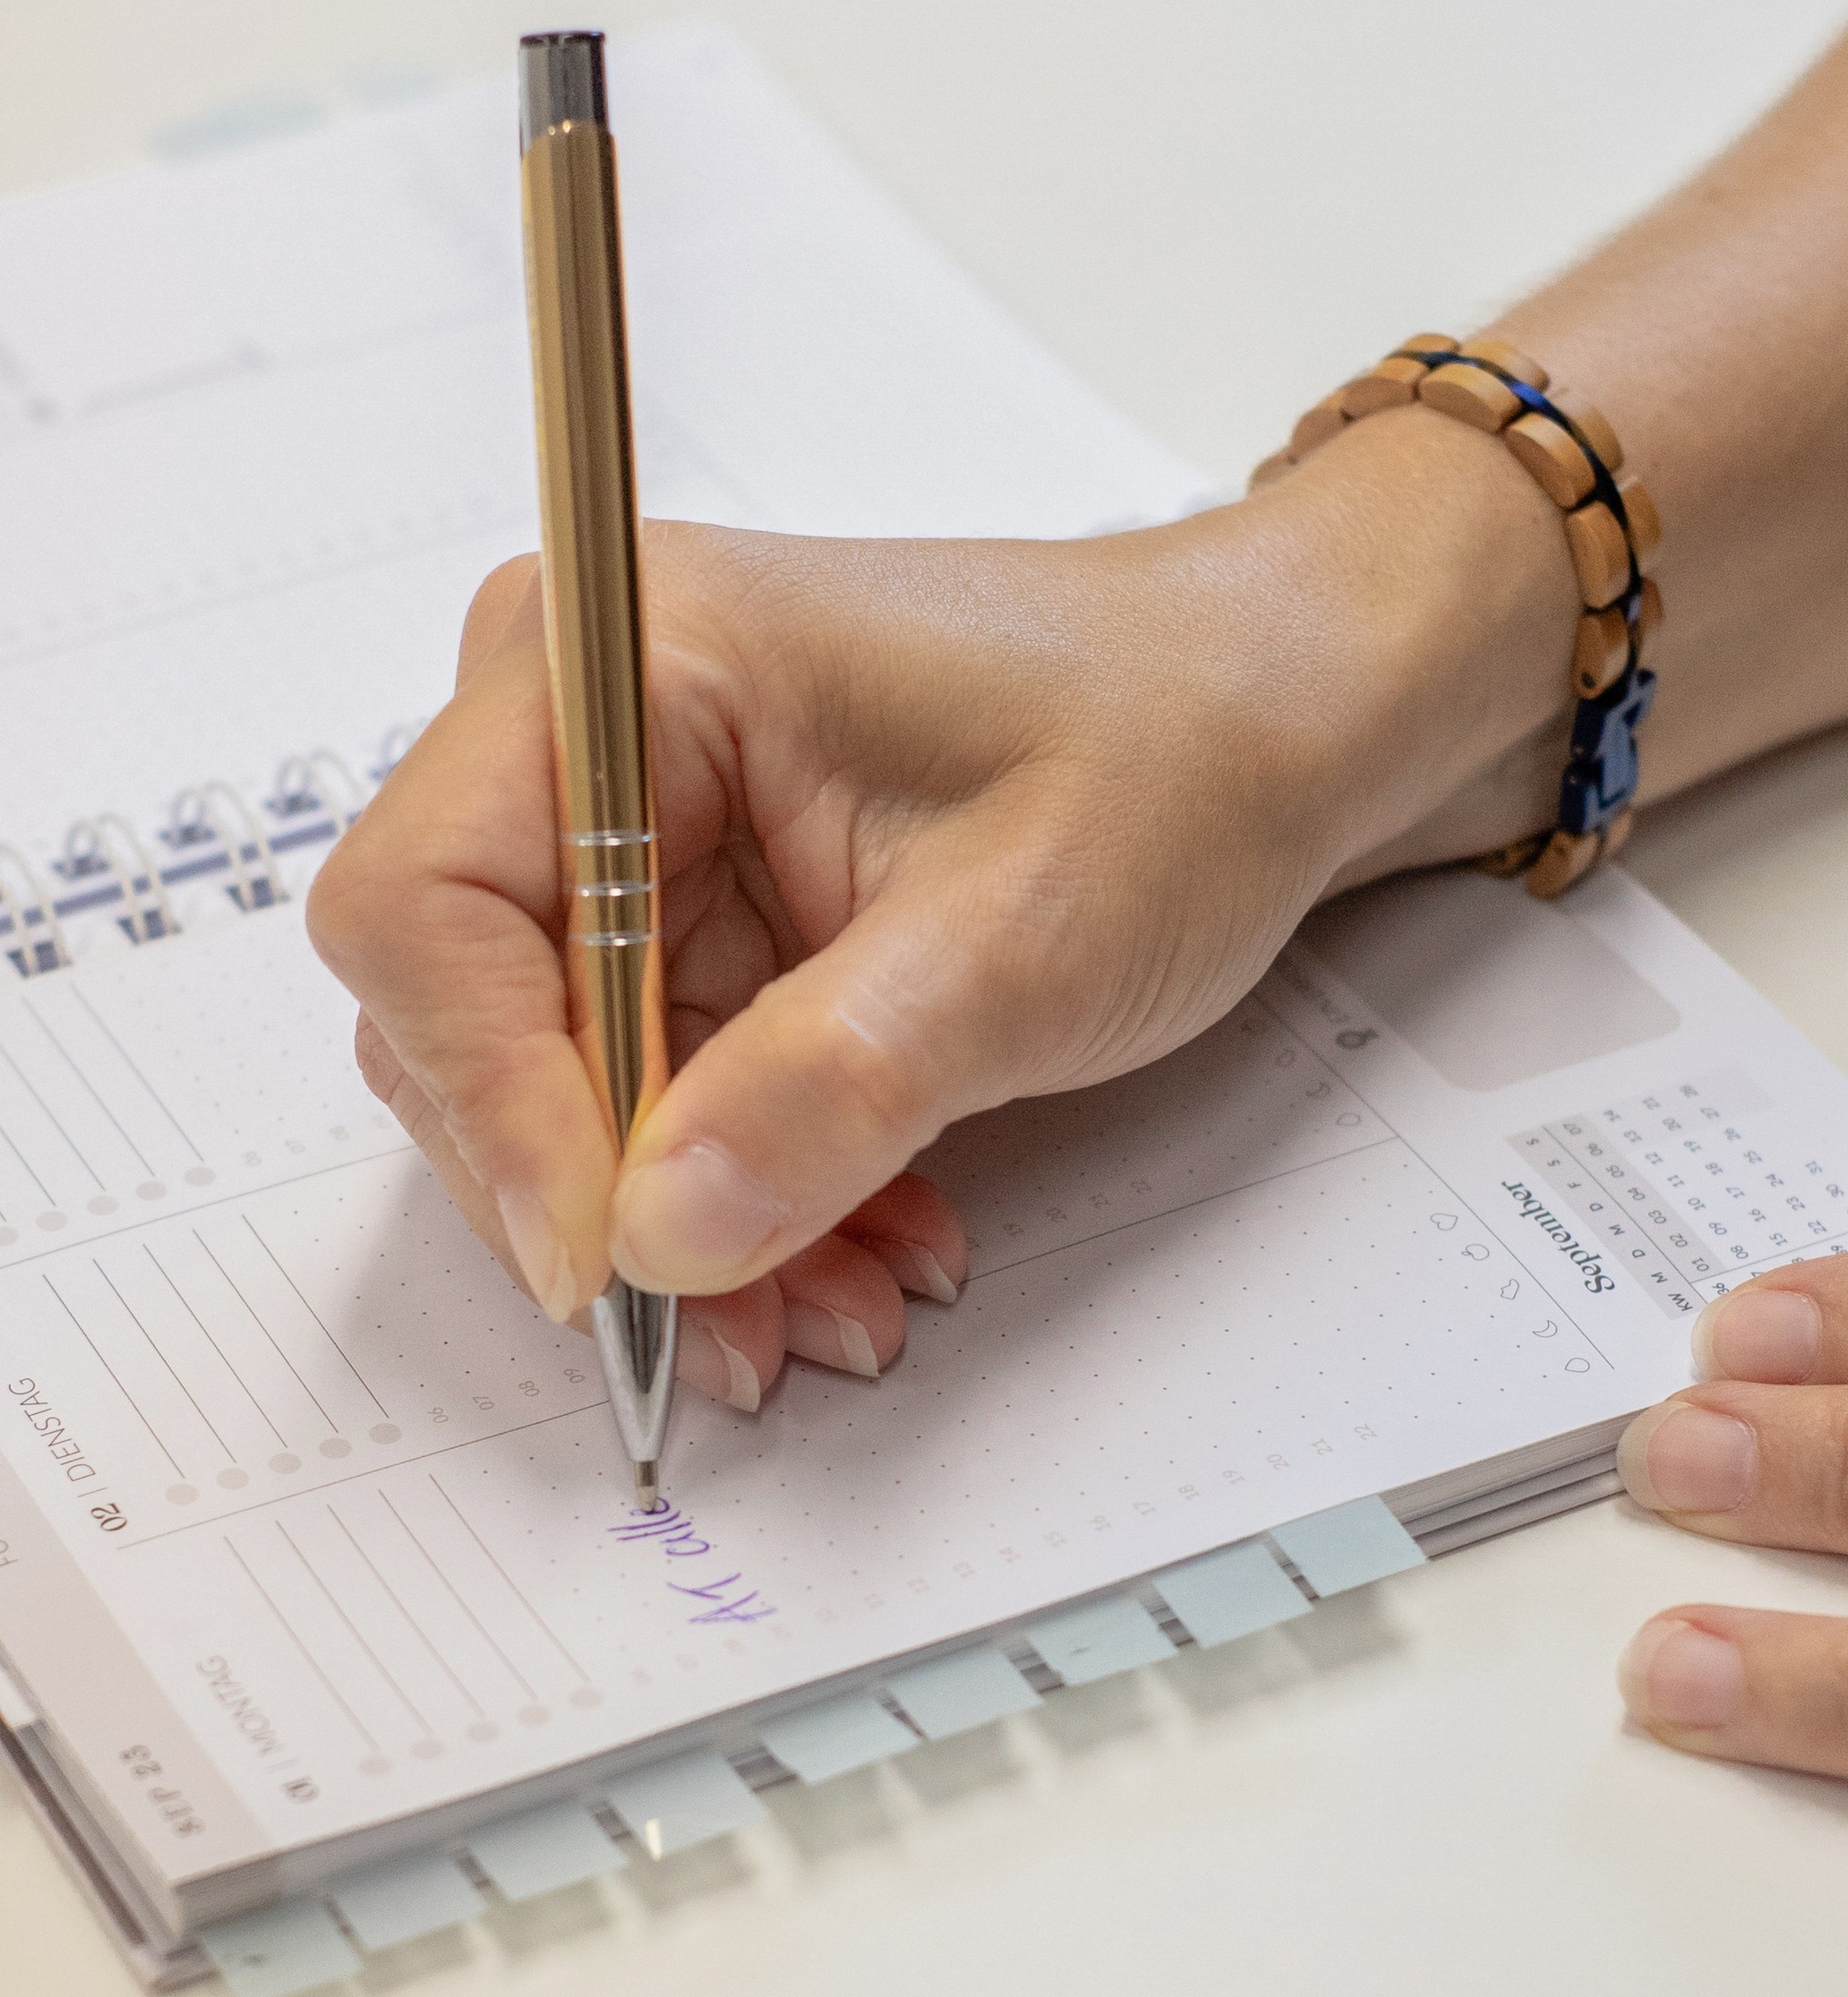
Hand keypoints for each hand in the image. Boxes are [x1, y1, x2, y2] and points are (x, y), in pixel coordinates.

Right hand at [308, 411, 1572, 1406]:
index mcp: (630, 661)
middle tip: (746, 1335)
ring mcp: (630, 840)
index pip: (430, 904)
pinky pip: (649, 1109)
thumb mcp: (1022, 937)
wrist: (1268, 722)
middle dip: (608, 1202)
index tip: (603, 1258)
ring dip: (689, 1232)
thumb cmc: (1169, 754)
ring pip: (558, 1098)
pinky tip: (862, 1252)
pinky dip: (743, 1202)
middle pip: (467, 1023)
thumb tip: (658, 1231)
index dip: (491, 1101)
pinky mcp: (685, 927)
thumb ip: (831, 1084)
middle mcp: (583, 736)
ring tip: (848, 1308)